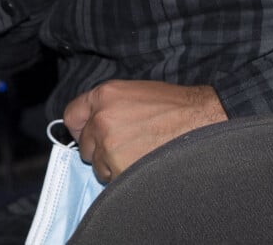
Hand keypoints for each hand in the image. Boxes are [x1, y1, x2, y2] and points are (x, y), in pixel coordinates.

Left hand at [64, 79, 227, 181]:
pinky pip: (112, 180)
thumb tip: (92, 121)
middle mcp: (102, 118)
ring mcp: (110, 145)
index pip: (72, 115)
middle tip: (124, 145)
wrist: (200, 120)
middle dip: (99, 148)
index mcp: (104, 94)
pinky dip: (124, 176)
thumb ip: (109, 105)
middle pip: (84, 144)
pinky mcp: (120, 167)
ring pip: (97, 166)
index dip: (79, 127)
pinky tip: (143, 163)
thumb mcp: (135, 92)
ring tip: (138, 153)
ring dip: (112, 165)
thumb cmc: (174, 105)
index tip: (84, 134)